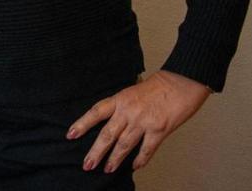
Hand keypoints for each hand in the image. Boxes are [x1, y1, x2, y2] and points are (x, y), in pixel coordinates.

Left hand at [67, 70, 211, 173]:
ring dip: (114, 159)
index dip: (82, 124)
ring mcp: (143, 121)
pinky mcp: (159, 130)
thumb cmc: (158, 86)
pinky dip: (140, 160)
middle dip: (96, 151)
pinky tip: (134, 167)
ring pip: (124, 145)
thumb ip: (122, 106)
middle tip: (87, 165)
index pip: (96, 113)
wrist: (180, 82)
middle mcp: (128, 111)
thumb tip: (113, 120)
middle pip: (107, 134)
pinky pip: (146, 149)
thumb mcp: (132, 91)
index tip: (70, 135)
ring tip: (107, 169)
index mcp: (120, 99)